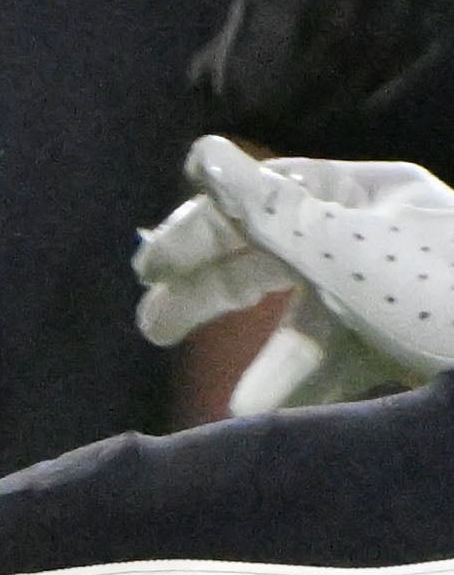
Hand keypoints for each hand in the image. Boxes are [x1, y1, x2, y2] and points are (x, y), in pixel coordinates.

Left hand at [102, 0, 453, 141]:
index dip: (250, 45)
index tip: (214, 89)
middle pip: (331, 25)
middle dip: (282, 77)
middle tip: (231, 109)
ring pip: (383, 37)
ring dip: (332, 83)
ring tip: (280, 110)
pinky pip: (427, 23)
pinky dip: (390, 67)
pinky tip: (350, 92)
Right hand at [135, 134, 453, 403]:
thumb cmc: (446, 295)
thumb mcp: (346, 248)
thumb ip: (263, 207)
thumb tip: (201, 151)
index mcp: (369, 198)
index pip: (265, 198)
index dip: (201, 227)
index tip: (149, 267)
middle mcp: (381, 243)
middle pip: (277, 258)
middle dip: (213, 293)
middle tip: (151, 325)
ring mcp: (401, 302)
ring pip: (310, 324)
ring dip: (269, 364)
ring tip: (237, 410)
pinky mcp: (417, 357)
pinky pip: (348, 369)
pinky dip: (310, 393)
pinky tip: (279, 423)